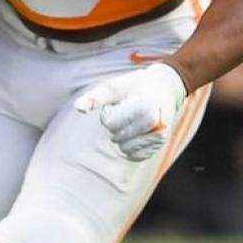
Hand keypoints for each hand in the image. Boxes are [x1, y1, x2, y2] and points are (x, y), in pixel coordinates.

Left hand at [74, 63, 189, 161]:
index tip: (122, 101)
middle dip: (116, 124)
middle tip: (128, 109)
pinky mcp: (159, 146)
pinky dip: (128, 147)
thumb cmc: (135, 85)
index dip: (109, 111)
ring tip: (132, 119)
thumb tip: (77, 107)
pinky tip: (134, 132)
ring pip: (124, 149)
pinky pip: (135, 156)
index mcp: (146, 107)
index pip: (110, 123)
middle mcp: (156, 124)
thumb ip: (95, 97)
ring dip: (122, 136)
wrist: (165, 87)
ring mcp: (160, 137)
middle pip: (117, 136)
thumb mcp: (114, 86)